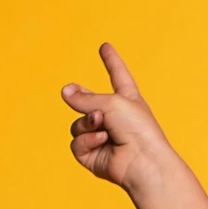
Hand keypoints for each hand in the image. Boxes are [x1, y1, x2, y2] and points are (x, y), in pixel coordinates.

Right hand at [60, 43, 173, 194]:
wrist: (143, 161)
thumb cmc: (138, 129)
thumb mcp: (112, 102)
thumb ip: (86, 97)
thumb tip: (64, 92)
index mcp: (127, 99)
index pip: (117, 74)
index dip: (111, 60)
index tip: (105, 47)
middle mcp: (114, 117)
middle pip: (88, 102)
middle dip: (84, 101)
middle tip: (87, 104)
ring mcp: (102, 137)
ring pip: (78, 124)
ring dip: (88, 123)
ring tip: (104, 127)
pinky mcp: (92, 155)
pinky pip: (76, 142)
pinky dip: (87, 140)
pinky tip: (102, 141)